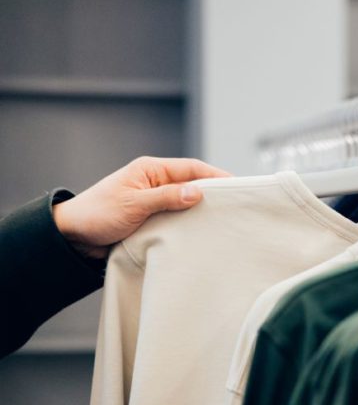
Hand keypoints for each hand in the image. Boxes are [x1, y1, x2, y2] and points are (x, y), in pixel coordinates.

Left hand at [53, 156, 230, 258]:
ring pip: (186, 201)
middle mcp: (155, 181)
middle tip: (236, 206)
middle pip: (193, 183)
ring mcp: (154, 199)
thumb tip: (199, 191)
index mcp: (151, 170)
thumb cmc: (97, 214)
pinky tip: (200, 231)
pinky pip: (177, 216)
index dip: (217, 176)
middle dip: (214, 193)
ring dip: (201, 210)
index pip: (192, 168)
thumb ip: (167, 197)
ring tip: (223, 220)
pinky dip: (189, 222)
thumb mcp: (134, 205)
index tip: (238, 186)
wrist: (72, 236)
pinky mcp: (152, 216)